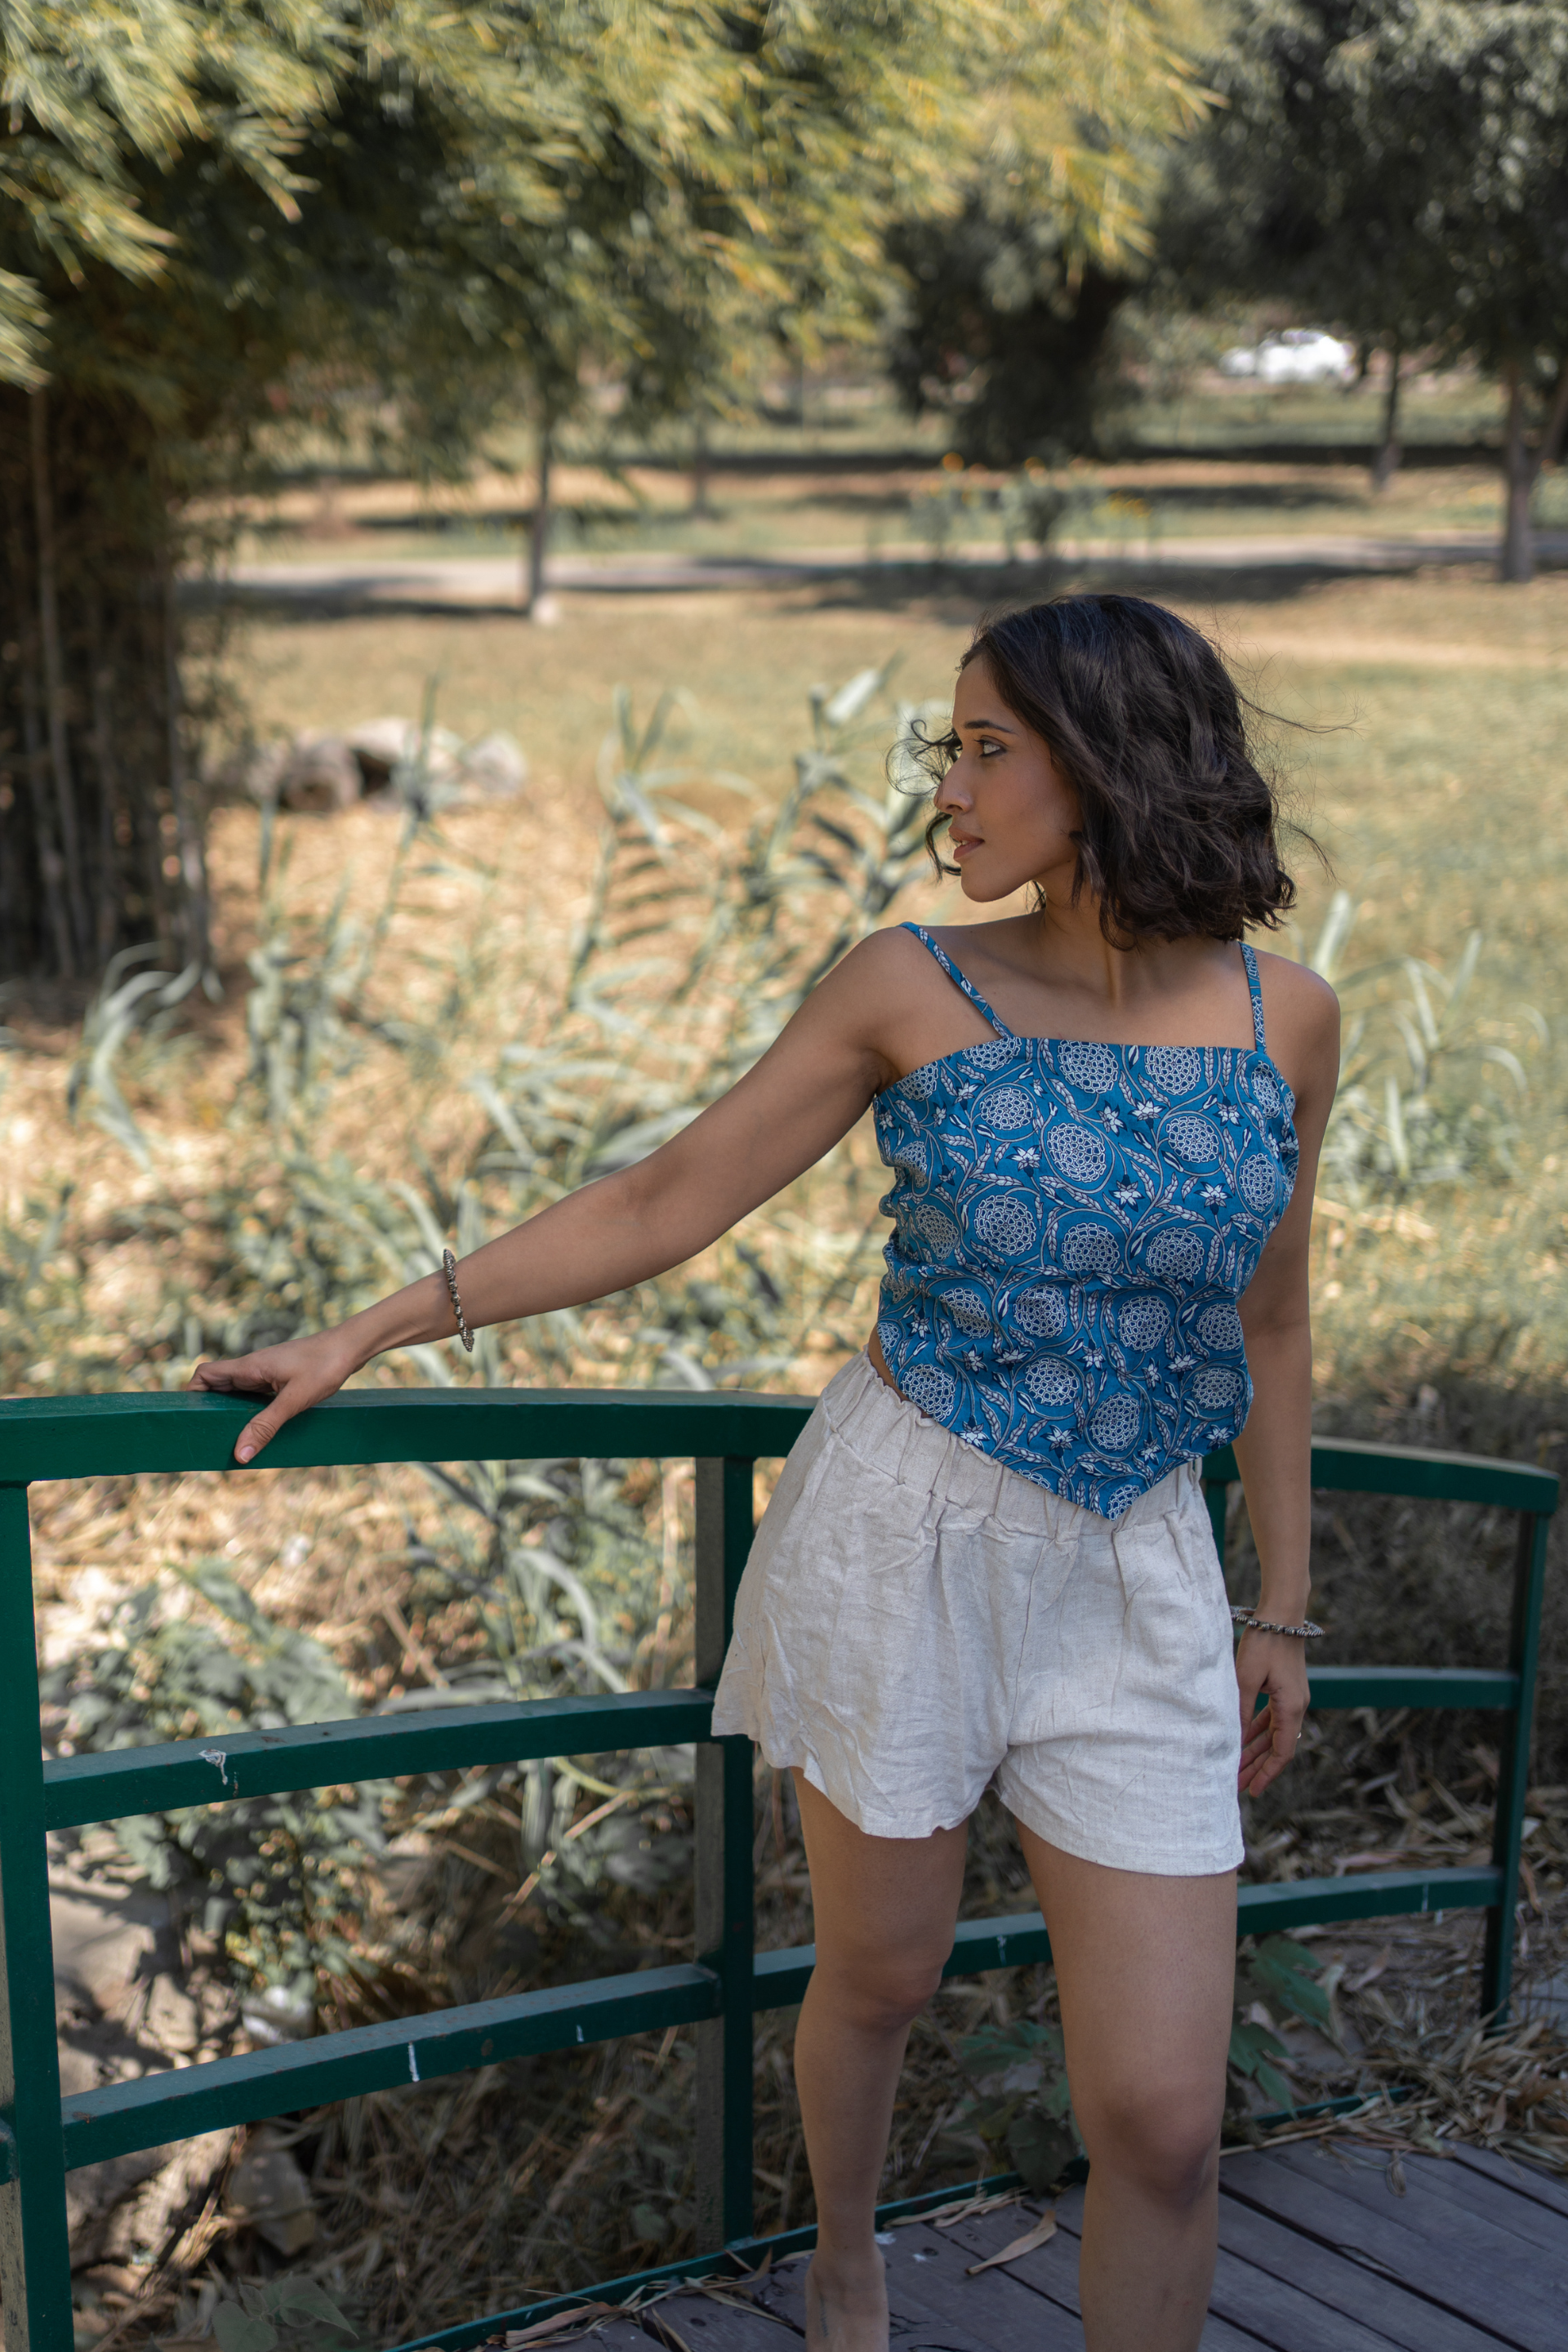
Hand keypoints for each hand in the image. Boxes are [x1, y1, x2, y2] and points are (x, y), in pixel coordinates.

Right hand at [190, 1332, 362, 1463]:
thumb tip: (240, 1454)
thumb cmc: (324, 1366)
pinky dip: (251, 1410)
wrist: (351, 1346)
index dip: (193, 1393)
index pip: (205, 1374)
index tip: (192, 1417)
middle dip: (211, 1409)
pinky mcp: (280, 1377)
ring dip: (232, 1412)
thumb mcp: (294, 1400)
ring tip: (231, 1438)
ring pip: (238, 1392)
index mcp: (249, 1366)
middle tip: (211, 1437)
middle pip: (218, 1386)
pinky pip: (256, 1394)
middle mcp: (253, 1367)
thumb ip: (266, 1426)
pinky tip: (259, 1427)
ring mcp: (267, 1372)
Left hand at [1236, 1629, 1309, 1798]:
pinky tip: (1242, 1740)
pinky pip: (1271, 1718)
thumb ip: (1241, 1711)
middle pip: (1277, 1747)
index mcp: (1292, 1708)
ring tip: (1237, 1769)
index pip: (1283, 1752)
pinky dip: (1257, 1731)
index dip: (1267, 1773)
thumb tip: (1233, 1741)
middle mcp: (1296, 1706)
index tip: (1253, 1791)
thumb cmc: (1264, 1644)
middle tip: (1237, 1786)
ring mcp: (1291, 1698)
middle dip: (1257, 1767)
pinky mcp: (1284, 1690)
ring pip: (1272, 1734)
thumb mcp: (1246, 1680)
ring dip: (1256, 1750)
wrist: (1280, 1615)